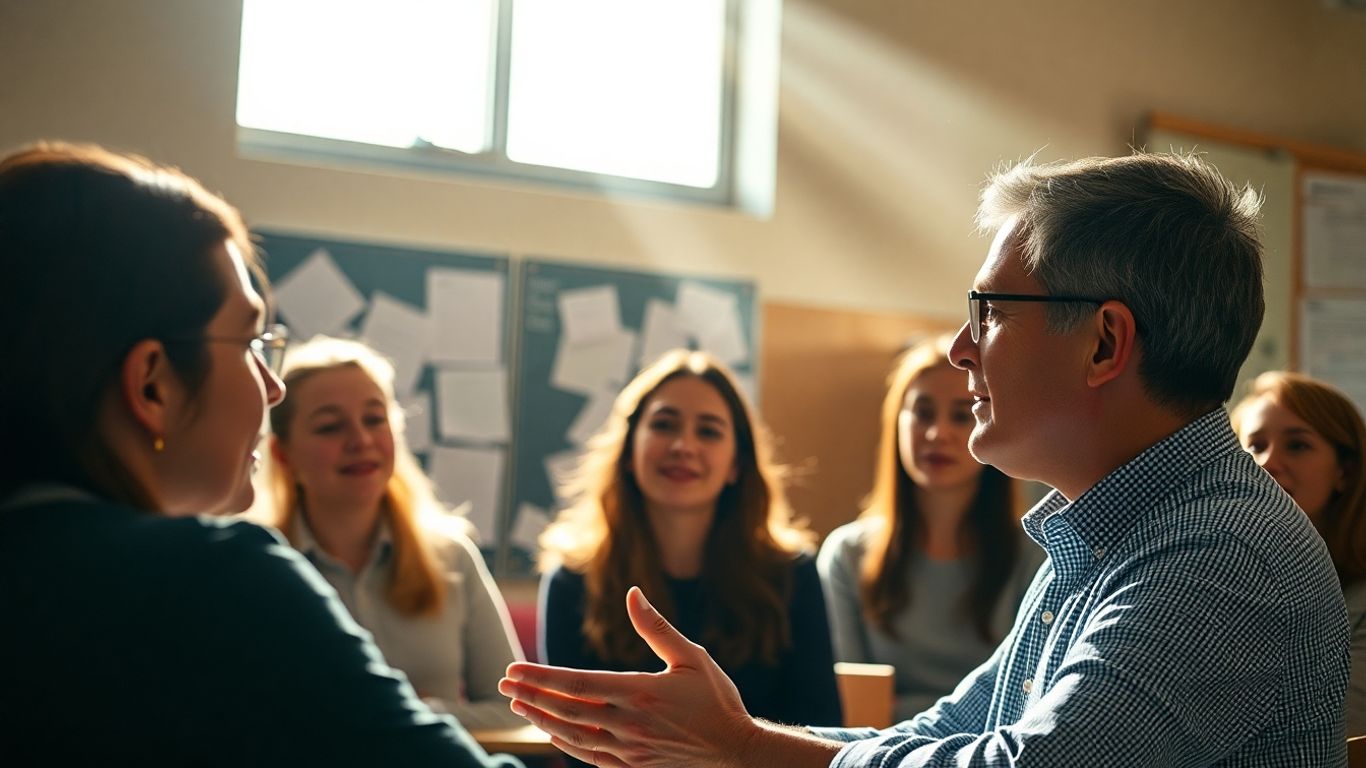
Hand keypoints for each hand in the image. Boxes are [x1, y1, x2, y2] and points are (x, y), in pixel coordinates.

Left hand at [499, 586, 759, 767]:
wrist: (737, 753)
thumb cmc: (717, 701)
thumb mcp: (691, 656)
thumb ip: (656, 627)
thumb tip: (633, 593)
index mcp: (639, 692)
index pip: (576, 684)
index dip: (540, 676)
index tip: (514, 668)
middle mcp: (628, 723)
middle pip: (564, 709)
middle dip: (530, 694)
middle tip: (504, 682)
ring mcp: (628, 749)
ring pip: (570, 735)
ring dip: (540, 718)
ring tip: (518, 703)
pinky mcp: (632, 766)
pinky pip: (588, 756)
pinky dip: (564, 743)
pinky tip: (551, 731)